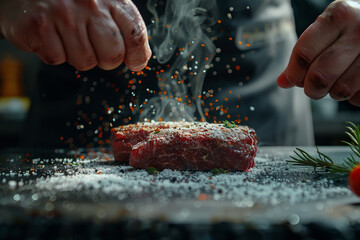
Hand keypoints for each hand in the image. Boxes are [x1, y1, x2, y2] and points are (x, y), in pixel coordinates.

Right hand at [0, 0, 150, 70]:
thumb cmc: (70, 1)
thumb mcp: (103, 4)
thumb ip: (123, 28)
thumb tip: (140, 59)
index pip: (136, 35)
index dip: (137, 56)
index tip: (134, 63)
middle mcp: (90, 4)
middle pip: (112, 56)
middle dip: (105, 59)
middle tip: (92, 46)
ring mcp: (64, 14)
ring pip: (84, 61)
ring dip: (76, 55)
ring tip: (66, 35)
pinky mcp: (39, 25)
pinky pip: (56, 58)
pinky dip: (53, 52)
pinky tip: (49, 35)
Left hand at [277, 0, 359, 105]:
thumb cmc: (348, 29)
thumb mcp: (325, 31)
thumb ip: (303, 55)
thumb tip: (282, 82)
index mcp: (338, 16)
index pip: (304, 54)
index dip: (294, 74)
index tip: (295, 79)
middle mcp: (359, 30)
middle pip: (318, 77)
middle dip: (311, 89)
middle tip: (314, 86)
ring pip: (341, 90)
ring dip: (333, 92)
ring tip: (337, 80)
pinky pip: (358, 97)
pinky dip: (352, 96)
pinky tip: (355, 81)